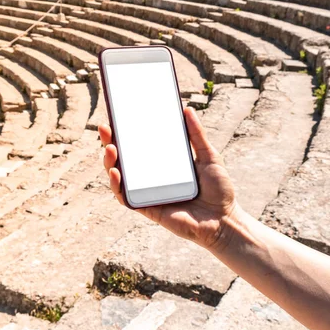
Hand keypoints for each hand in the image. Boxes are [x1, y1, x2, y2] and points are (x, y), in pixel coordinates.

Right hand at [98, 107, 237, 250]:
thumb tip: (187, 109)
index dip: (126, 132)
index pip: (140, 145)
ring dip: (110, 163)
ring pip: (120, 178)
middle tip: (105, 128)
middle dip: (111, 143)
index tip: (117, 116)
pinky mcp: (147, 209)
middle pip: (125, 159)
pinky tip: (115, 173)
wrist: (224, 220)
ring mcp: (148, 193)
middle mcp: (152, 178)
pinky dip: (117, 186)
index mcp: (164, 164)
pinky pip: (126, 198)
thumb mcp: (209, 156)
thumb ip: (197, 135)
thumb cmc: (218, 190)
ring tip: (110, 148)